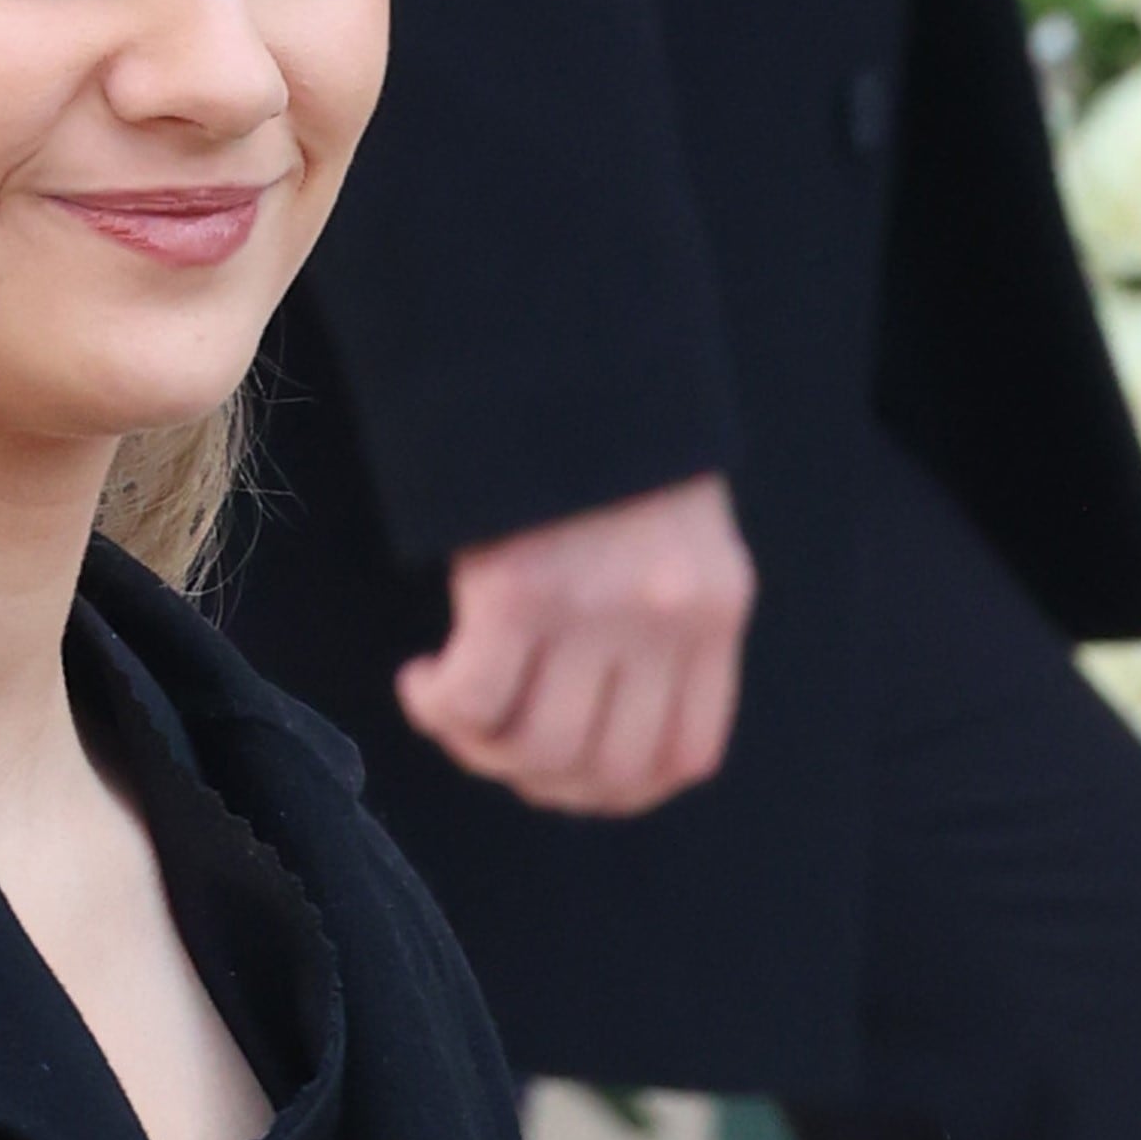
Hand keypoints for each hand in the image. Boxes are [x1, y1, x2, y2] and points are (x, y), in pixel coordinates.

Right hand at [395, 473, 754, 818]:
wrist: (564, 348)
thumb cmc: (606, 441)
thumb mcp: (675, 535)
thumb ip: (661, 624)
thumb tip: (599, 725)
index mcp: (714, 608)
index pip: (684, 756)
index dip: (616, 790)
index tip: (564, 769)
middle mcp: (665, 621)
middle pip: (604, 770)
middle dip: (537, 780)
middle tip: (491, 742)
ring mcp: (593, 610)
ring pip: (535, 749)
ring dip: (479, 747)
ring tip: (449, 704)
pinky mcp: (517, 592)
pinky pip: (475, 701)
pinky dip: (441, 709)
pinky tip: (426, 680)